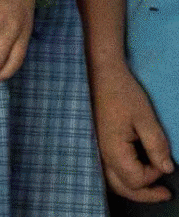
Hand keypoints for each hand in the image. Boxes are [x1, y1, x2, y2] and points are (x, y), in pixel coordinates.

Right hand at [92, 59, 174, 201]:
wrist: (99, 71)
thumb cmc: (122, 92)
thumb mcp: (145, 117)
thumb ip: (157, 145)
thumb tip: (167, 170)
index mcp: (113, 150)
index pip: (137, 179)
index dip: (155, 175)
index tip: (163, 157)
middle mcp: (101, 154)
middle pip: (123, 188)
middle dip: (145, 193)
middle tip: (165, 193)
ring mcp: (96, 150)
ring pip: (113, 182)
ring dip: (132, 188)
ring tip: (150, 187)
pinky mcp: (96, 143)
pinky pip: (107, 171)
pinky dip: (122, 178)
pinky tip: (132, 172)